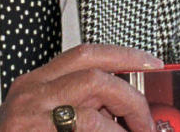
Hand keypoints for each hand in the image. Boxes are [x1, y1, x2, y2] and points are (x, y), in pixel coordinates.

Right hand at [0, 44, 160, 131]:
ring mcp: (32, 116)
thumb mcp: (42, 117)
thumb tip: (120, 105)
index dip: (123, 56)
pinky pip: (87, 129)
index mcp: (34, 84)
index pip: (85, 55)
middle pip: (94, 74)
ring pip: (94, 103)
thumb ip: (75, 103)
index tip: (149, 62)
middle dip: (131, 95)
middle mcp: (31, 93)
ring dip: (124, 121)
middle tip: (147, 121)